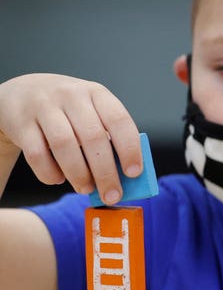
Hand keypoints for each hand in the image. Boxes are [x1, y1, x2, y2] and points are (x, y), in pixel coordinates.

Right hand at [0, 74, 141, 203]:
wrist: (21, 94)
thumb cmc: (68, 111)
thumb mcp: (91, 112)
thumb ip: (108, 138)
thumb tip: (125, 178)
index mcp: (97, 93)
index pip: (119, 120)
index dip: (129, 149)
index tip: (134, 174)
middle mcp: (71, 95)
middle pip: (93, 137)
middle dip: (106, 172)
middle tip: (112, 195)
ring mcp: (43, 106)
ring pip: (64, 145)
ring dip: (79, 174)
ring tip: (86, 190)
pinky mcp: (20, 122)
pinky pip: (37, 154)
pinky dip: (50, 172)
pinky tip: (58, 179)